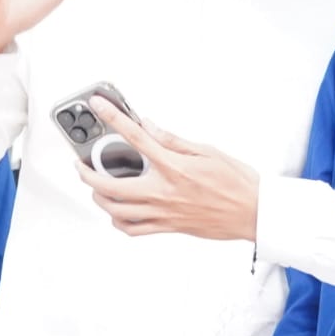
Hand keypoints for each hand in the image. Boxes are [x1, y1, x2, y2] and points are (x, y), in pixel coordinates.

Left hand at [76, 97, 260, 240]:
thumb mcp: (207, 151)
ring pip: (116, 210)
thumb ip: (173, 140)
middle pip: (111, 185)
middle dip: (87, 172)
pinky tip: (117, 212)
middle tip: (80, 163)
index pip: (135, 137)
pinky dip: (119, 221)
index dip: (113, 117)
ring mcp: (164, 213)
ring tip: (95, 186)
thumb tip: (150, 127)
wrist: (254, 213)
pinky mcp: (169, 228)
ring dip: (99, 197)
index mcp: (174, 167)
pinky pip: (134, 230)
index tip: (99, 105)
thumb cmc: (237, 182)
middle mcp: (164, 191)